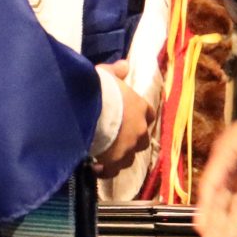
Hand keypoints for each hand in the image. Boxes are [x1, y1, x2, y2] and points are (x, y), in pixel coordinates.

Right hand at [94, 61, 154, 175]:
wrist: (87, 110)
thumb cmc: (99, 89)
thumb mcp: (106, 75)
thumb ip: (116, 71)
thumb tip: (125, 65)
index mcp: (140, 108)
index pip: (149, 115)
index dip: (141, 117)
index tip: (131, 118)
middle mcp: (139, 131)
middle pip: (142, 141)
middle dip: (132, 141)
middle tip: (117, 138)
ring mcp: (127, 149)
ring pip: (128, 159)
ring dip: (119, 157)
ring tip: (104, 154)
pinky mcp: (113, 162)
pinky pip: (112, 171)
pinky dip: (105, 170)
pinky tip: (94, 167)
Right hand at [194, 119, 236, 236]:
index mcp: (222, 158)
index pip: (211, 184)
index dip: (204, 206)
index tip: (200, 226)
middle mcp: (222, 174)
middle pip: (215, 203)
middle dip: (212, 228)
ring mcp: (230, 182)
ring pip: (223, 210)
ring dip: (222, 232)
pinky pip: (235, 209)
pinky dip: (234, 225)